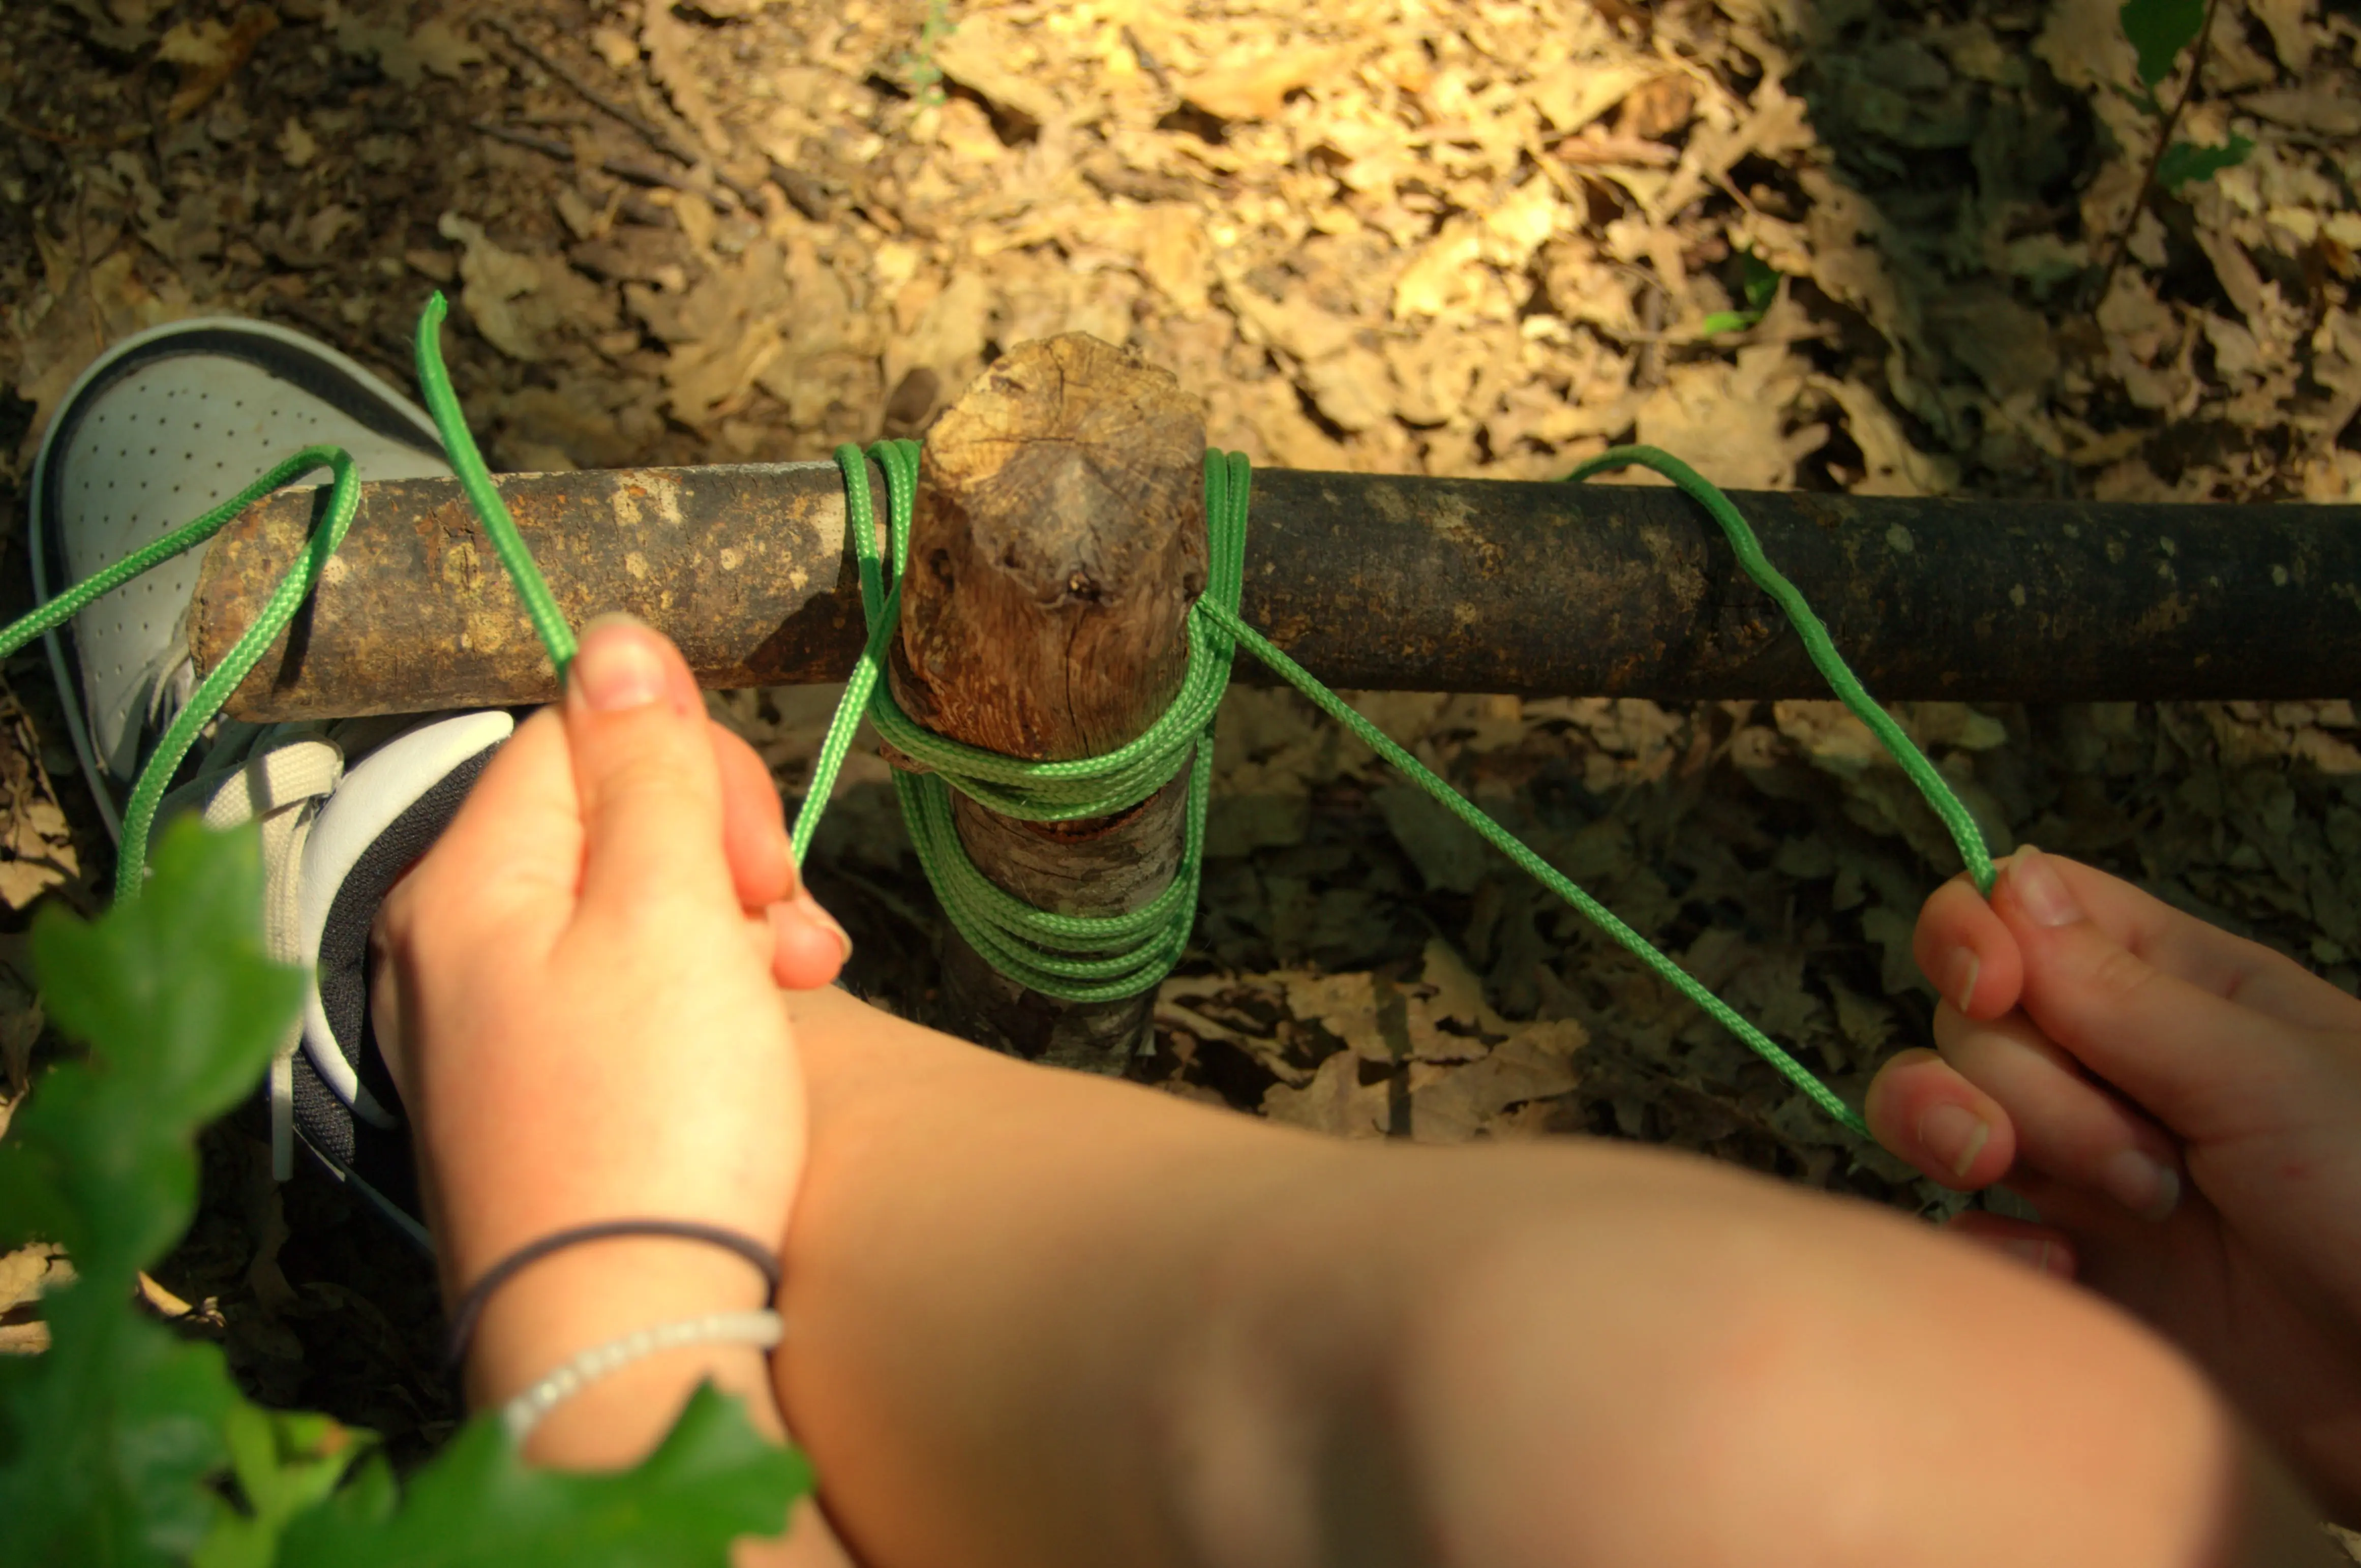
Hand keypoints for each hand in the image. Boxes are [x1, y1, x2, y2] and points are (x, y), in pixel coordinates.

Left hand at [373, 614, 846, 1467]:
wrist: (624, 1336)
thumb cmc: (652, 1117)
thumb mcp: (668, 910)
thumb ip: (649, 769)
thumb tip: (613, 636)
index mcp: (467, 881)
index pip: (576, 735)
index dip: (687, 770)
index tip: (753, 859)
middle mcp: (455, 944)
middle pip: (605, 820)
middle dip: (719, 852)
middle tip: (781, 932)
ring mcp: (494, 1027)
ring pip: (630, 907)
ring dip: (730, 924)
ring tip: (794, 990)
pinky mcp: (541, 1092)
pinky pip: (626, 990)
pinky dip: (703, 993)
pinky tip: (757, 1033)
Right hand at [1867, 845, 2360, 1514]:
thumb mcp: (2270, 1078)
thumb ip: (2124, 991)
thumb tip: (2010, 878)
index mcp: (2175, 989)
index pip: (2019, 909)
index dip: (1975, 933)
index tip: (1996, 987)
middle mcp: (2111, 1067)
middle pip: (1967, 1020)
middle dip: (2028, 1086)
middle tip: (2149, 1165)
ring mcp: (2078, 1168)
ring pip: (1934, 1107)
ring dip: (1964, 1137)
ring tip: (2066, 1203)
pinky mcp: (2063, 1264)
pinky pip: (1959, 1227)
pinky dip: (1989, 1243)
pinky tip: (2065, 1273)